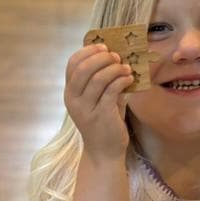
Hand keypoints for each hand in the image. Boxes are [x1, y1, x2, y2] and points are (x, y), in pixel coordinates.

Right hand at [64, 43, 132, 159]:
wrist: (104, 153)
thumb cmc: (102, 123)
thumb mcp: (97, 100)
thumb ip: (101, 80)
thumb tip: (116, 56)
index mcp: (70, 93)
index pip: (73, 63)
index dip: (88, 51)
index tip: (104, 47)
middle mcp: (74, 100)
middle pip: (84, 67)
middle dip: (102, 57)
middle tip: (117, 57)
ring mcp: (86, 108)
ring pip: (98, 78)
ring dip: (115, 68)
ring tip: (126, 69)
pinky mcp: (101, 115)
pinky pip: (111, 90)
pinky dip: (122, 80)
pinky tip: (129, 79)